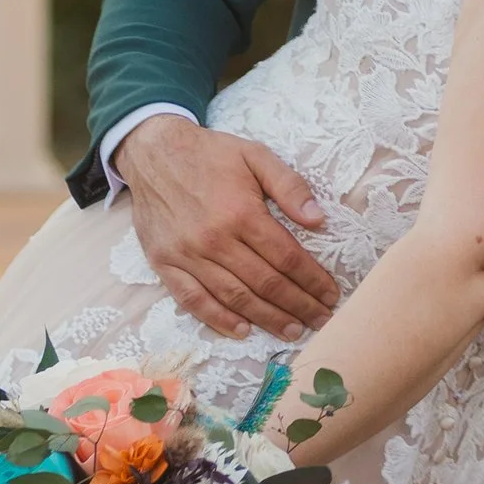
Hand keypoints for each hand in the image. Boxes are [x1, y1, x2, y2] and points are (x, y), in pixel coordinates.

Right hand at [114, 116, 336, 341]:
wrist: (153, 152)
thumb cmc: (210, 154)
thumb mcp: (255, 156)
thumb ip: (289, 186)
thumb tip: (319, 219)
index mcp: (241, 212)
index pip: (287, 258)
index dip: (312, 281)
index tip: (331, 295)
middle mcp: (214, 239)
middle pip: (265, 283)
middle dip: (298, 306)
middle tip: (321, 321)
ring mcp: (187, 255)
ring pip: (235, 297)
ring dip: (267, 318)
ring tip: (292, 331)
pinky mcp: (164, 264)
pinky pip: (193, 300)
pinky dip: (219, 319)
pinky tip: (243, 330)